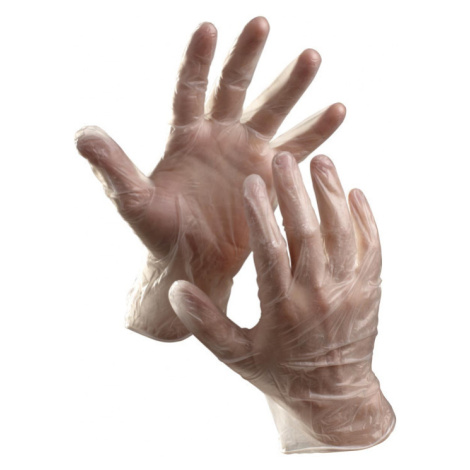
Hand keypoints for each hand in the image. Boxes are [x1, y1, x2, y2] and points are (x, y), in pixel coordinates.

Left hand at [75, 17, 344, 340]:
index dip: (197, 59)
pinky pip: (297, 148)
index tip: (209, 27)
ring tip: (312, 57)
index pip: (190, 89)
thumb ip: (113, 169)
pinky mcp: (269, 174)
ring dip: (291, 86)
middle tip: (262, 24)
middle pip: (234, 88)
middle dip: (248, 58)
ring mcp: (246, 153)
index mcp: (184, 137)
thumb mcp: (134, 202)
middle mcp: (218, 137)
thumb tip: (82, 134)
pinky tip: (337, 110)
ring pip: (272, 111)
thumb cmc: (161, 233)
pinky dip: (317, 131)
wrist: (194, 261)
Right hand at [169, 153, 394, 451]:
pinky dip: (365, 219)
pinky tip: (355, 192)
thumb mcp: (235, 355)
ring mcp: (349, 290)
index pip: (270, 251)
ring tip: (321, 162)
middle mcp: (318, 294)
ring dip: (331, 195)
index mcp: (282, 308)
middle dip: (295, 192)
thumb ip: (205, 322)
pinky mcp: (369, 290)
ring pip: (342, 234)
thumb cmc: (278, 372)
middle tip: (284, 158)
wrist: (334, 397)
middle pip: (308, 234)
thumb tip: (176, 290)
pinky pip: (372, 248)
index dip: (260, 214)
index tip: (251, 182)